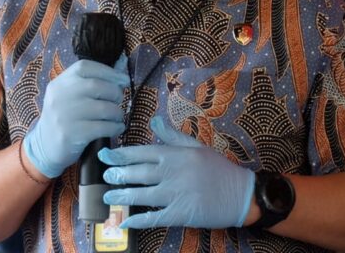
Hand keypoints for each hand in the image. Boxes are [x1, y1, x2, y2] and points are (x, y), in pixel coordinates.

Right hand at [23, 57, 128, 178]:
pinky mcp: (72, 134)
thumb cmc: (64, 117)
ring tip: (118, 116)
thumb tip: (119, 79)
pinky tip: (117, 128)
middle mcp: (60, 96)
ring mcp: (65, 115)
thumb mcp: (67, 96)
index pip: (85, 67)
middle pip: (97, 86)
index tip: (122, 79)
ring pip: (103, 108)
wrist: (44, 146)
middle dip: (115, 93)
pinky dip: (115, 127)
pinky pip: (103, 127)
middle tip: (119, 100)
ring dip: (117, 112)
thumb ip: (86, 85)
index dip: (108, 71)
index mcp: (60, 83)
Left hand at [98, 116, 254, 229]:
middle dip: (117, 174)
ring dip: (122, 196)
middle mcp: (171, 173)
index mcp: (174, 155)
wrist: (240, 194)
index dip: (120, 155)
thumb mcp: (196, 146)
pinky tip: (125, 222)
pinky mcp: (179, 214)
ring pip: (141, 195)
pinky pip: (154, 217)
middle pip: (137, 173)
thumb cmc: (218, 168)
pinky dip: (138, 220)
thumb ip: (172, 136)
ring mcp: (174, 195)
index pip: (141, 153)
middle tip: (104, 176)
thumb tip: (153, 121)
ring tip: (108, 197)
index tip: (105, 155)